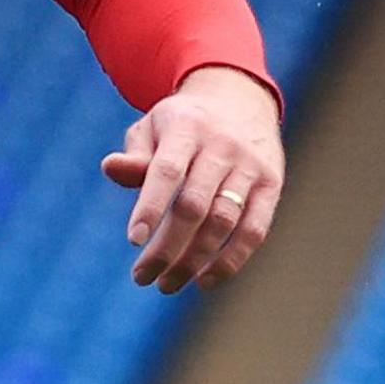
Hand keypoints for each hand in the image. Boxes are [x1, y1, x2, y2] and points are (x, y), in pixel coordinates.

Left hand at [102, 65, 284, 292]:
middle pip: (195, 205)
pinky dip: (232, 260)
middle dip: (168, 246)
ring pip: (224, 222)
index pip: (167, 171)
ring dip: (195, 260)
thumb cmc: (181, 123)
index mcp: (186, 127)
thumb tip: (112, 169)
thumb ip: (135, 154)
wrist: (239, 100)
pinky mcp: (272, 185)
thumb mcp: (152, 126)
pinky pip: (255, 230)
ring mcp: (250, 167)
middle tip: (142, 276)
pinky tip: (206, 281)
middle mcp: (222, 147)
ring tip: (167, 283)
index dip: (150, 206)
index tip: (134, 240)